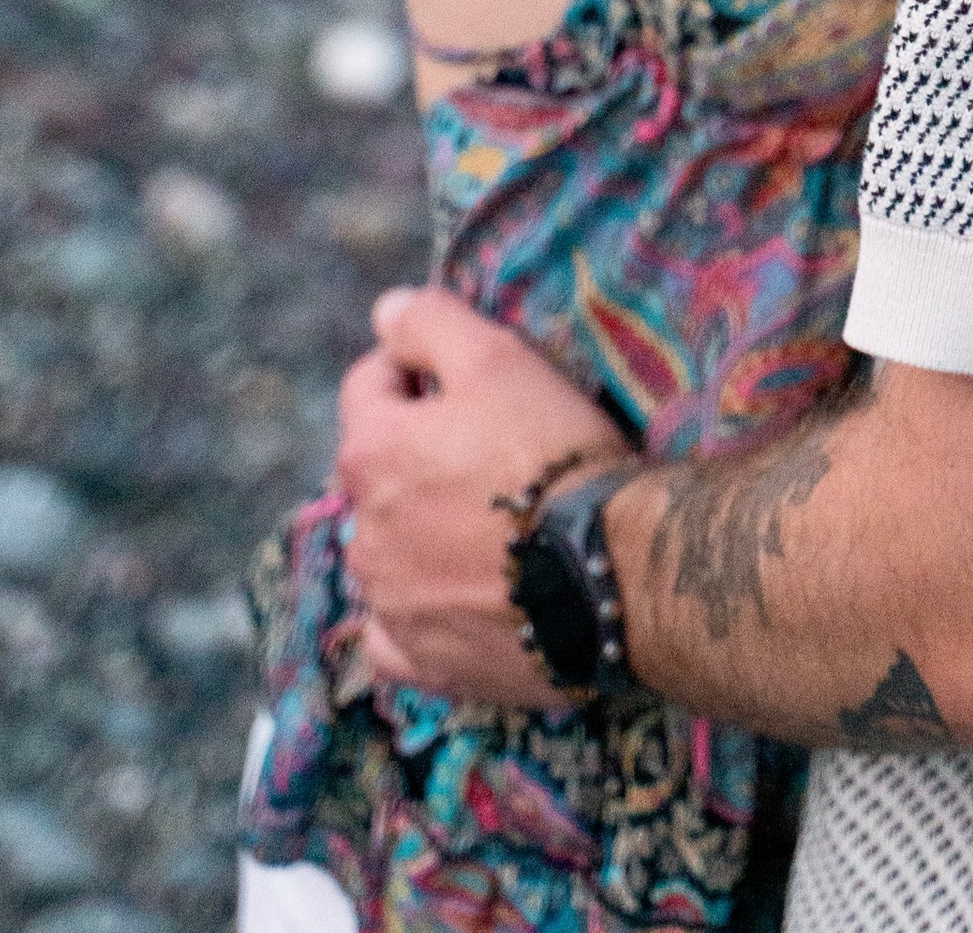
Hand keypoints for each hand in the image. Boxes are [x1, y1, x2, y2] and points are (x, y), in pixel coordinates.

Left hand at [337, 282, 632, 705]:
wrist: (611, 576)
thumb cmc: (552, 454)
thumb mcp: (498, 359)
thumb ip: (429, 323)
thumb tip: (384, 309)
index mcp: (370, 453)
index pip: (367, 384)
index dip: (414, 367)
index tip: (467, 375)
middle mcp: (361, 532)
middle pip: (376, 469)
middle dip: (416, 451)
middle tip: (490, 448)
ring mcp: (388, 604)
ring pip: (385, 548)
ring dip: (418, 528)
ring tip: (489, 523)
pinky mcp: (421, 662)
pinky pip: (394, 633)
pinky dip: (414, 613)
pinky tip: (456, 597)